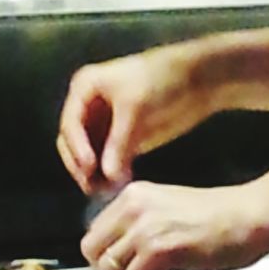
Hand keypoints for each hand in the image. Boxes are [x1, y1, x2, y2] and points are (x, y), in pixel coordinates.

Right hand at [57, 45, 213, 195]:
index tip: (88, 166)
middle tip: (92, 186)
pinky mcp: (124, 138)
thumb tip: (108, 176)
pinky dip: (111, 173)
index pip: (70, 124)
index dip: (76, 147)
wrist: (197, 79)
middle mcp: (90, 107)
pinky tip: (119, 184)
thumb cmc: (162, 79)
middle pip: (74, 144)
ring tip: (107, 190)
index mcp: (86, 88)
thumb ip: (119, 142)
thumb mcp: (135, 107)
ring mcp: (106, 124)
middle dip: (82, 165)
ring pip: (90, 156)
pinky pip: (110, 161)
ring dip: (95, 174)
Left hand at [80, 180, 268, 269]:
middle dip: (114, 266)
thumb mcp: (165, 208)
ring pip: (111, 269)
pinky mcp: (160, 248)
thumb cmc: (217, 216)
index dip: (110, 251)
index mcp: (134, 193)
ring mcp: (145, 227)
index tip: (130, 258)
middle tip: (142, 267)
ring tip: (163, 266)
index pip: (93, 232)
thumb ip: (136, 224)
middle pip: (93, 251)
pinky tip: (174, 269)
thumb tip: (113, 254)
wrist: (249, 215)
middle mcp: (134, 206)